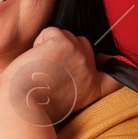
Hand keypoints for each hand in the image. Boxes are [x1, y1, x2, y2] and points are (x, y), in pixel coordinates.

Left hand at [0, 26, 120, 126]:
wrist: (22, 106)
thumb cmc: (35, 106)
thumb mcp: (67, 102)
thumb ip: (78, 85)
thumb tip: (76, 66)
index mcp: (93, 90)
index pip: (115, 76)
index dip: (111, 64)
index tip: (104, 62)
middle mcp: (90, 71)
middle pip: (84, 45)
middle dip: (67, 51)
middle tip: (49, 71)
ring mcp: (79, 56)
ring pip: (67, 36)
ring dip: (51, 46)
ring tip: (40, 68)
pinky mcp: (63, 43)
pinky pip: (51, 31)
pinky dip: (39, 41)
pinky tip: (34, 60)